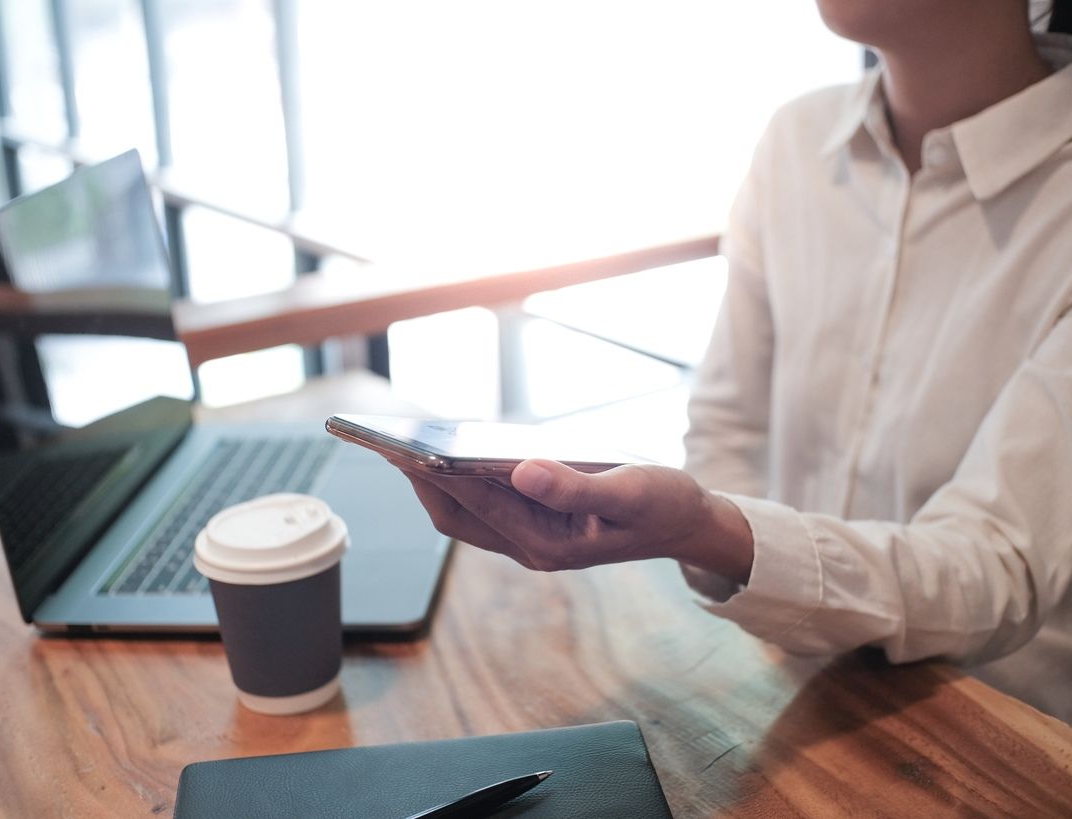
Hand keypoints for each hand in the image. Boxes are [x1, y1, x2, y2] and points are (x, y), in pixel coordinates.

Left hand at [395, 458, 753, 580]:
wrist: (686, 525)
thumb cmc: (662, 505)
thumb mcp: (629, 492)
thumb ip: (575, 487)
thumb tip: (520, 469)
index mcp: (548, 543)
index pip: (474, 504)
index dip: (435, 475)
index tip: (401, 448)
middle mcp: (530, 547)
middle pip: (455, 515)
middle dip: (419, 480)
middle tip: (384, 442)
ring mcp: (530, 540)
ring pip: (463, 513)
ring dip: (433, 481)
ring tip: (404, 443)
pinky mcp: (535, 526)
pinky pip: (482, 506)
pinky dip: (460, 480)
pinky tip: (448, 450)